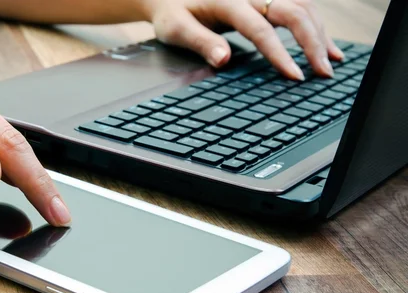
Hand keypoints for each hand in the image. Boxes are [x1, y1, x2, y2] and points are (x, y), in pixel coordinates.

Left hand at [144, 0, 343, 79]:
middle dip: (312, 42)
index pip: (260, 29)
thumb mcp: (175, 28)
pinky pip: (298, 4)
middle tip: (323, 72)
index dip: (280, 53)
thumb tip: (223, 59)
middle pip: (293, 11)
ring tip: (330, 62)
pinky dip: (315, 23)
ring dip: (320, 32)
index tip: (295, 76)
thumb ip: (200, 42)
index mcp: (228, 0)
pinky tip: (326, 44)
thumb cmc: (171, 11)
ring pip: (302, 5)